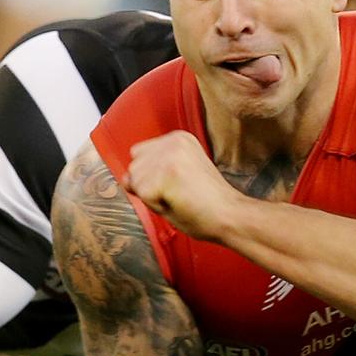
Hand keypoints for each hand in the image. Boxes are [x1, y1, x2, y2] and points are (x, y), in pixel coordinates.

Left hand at [124, 131, 241, 240]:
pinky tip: (178, 202)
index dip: (150, 177)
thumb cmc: (207, 205)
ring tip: (179, 198)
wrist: (230, 216)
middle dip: (148, 187)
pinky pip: (141, 195)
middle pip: (134, 167)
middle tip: (179, 195)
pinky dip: (155, 205)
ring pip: (135, 181)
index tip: (178, 186)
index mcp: (178, 138)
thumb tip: (124, 179)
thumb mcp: (176, 179)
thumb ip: (150, 174)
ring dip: (151, 198)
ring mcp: (170, 154)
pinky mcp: (167, 171)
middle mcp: (173, 140)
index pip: (139, 155)